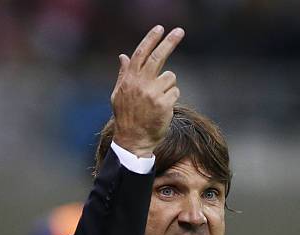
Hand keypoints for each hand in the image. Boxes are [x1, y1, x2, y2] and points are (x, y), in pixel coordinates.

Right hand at [111, 25, 184, 157]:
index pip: (141, 54)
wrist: (133, 141)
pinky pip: (175, 92)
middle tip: (179, 31)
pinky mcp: (164, 105)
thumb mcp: (119, 95)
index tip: (160, 29)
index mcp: (129, 80)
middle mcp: (141, 84)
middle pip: (158, 57)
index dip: (150, 39)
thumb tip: (123, 56)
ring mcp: (153, 94)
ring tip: (159, 99)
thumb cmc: (126, 118)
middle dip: (170, 42)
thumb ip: (123, 75)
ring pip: (170, 77)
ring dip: (168, 86)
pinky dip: (172, 98)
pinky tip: (163, 108)